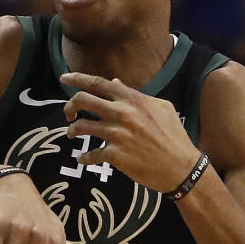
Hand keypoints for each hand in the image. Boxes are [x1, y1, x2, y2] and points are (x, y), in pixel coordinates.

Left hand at [61, 72, 195, 192]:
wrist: (180, 166)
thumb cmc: (173, 136)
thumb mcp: (160, 108)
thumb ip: (135, 95)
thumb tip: (115, 84)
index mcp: (132, 99)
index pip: (98, 83)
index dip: (77, 78)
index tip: (64, 77)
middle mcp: (122, 113)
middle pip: (83, 100)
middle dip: (69, 106)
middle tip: (68, 113)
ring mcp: (117, 135)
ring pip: (82, 127)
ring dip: (73, 130)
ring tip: (73, 133)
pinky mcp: (115, 156)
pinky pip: (90, 155)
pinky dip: (84, 157)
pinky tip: (83, 159)